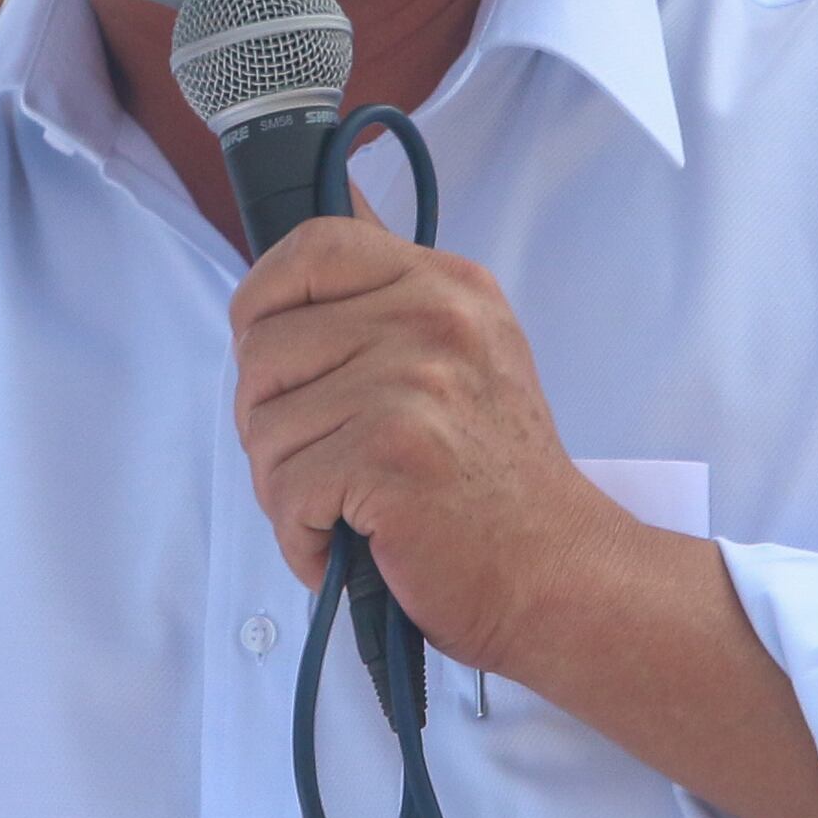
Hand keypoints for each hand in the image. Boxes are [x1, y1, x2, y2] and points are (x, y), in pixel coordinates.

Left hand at [229, 215, 650, 680]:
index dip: (263, 300)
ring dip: (285, 488)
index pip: (313, 246)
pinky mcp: (391, 455)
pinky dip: (300, 537)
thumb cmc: (495, 481)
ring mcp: (413, 384)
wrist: (555, 571)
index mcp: (446, 285)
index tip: (270, 357)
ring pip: (265, 426)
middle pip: (265, 345)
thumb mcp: (461, 357)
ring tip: (343, 511)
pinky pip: (285, 491)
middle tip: (318, 464)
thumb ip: (383, 311)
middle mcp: (433, 319)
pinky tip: (344, 544)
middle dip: (267, 419)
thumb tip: (284, 278)